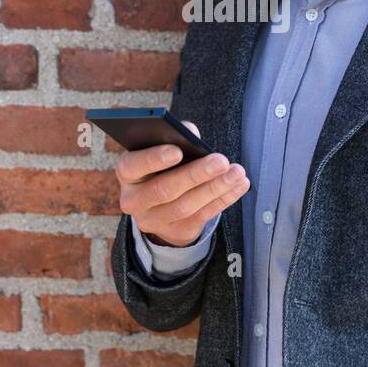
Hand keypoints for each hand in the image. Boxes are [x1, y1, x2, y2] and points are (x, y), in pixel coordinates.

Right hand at [115, 121, 248, 247]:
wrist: (163, 206)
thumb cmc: (165, 167)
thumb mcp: (163, 152)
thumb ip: (175, 138)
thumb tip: (192, 135)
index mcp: (128, 174)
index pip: (133, 166)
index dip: (154, 159)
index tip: (178, 150)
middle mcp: (135, 200)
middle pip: (165, 189)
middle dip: (196, 174)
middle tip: (221, 160)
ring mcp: (154, 220)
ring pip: (186, 205)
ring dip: (215, 188)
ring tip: (237, 173)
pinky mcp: (177, 231)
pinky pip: (203, 215)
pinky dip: (224, 199)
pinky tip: (239, 185)